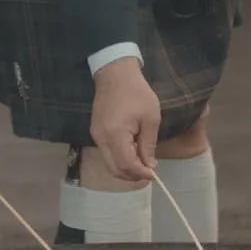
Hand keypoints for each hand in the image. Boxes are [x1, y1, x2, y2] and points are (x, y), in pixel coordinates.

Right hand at [89, 57, 161, 182]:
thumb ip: (148, 145)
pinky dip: (120, 159)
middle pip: (115, 169)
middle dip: (133, 175)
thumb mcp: (150, 119)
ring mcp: (96, 136)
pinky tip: (133, 152)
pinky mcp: (96, 132)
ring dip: (126, 168)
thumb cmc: (137, 93)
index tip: (155, 174)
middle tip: (150, 171)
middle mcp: (102, 139)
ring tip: (143, 162)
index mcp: (115, 135)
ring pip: (110, 163)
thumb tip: (149, 167)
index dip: (141, 173)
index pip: (126, 165)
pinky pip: (107, 153)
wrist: (115, 74)